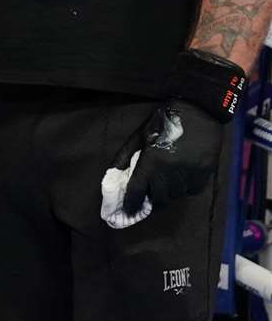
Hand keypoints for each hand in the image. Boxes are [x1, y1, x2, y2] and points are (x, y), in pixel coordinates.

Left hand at [107, 99, 223, 219]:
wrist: (198, 110)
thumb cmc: (163, 122)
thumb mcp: (138, 136)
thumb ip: (125, 157)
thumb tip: (114, 177)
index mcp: (153, 161)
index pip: (138, 191)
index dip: (131, 203)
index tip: (128, 210)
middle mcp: (172, 171)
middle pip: (158, 198)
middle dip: (150, 200)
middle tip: (146, 198)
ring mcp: (191, 173)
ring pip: (176, 195)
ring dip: (168, 194)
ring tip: (163, 185)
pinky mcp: (206, 172)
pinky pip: (192, 190)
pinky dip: (184, 189)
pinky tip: (179, 180)